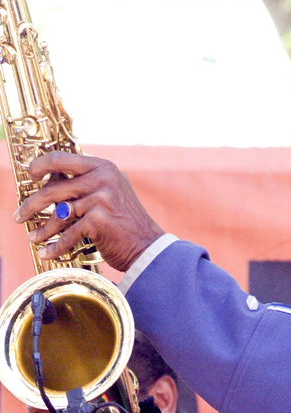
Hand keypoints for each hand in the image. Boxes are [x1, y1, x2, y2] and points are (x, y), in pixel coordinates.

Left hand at [14, 152, 164, 271]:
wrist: (148, 248)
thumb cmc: (126, 224)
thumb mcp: (110, 194)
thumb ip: (87, 184)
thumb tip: (51, 183)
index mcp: (104, 167)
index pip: (61, 159)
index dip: (40, 165)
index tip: (30, 175)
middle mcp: (103, 179)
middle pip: (54, 188)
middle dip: (32, 205)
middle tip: (19, 215)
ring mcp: (101, 198)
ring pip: (59, 213)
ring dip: (43, 229)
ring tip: (33, 237)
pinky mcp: (99, 220)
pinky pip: (68, 234)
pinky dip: (56, 246)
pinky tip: (47, 253)